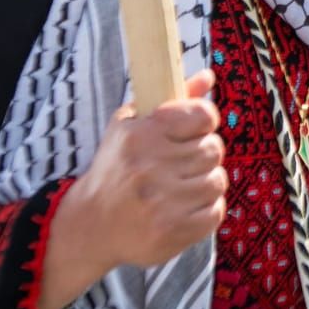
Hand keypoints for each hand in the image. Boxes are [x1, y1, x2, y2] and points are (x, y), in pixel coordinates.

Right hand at [68, 70, 226, 270]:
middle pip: (213, 149)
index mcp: (141, 135)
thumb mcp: (131, 125)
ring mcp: (162, 203)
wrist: (91, 223)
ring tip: (182, 186)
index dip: (204, 121)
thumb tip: (209, 76)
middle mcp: (150, 168)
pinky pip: (215, 211)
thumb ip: (174, 99)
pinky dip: (206, 209)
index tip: (194, 130)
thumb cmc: (116, 168)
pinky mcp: (173, 232)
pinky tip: (184, 208)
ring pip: (217, 180)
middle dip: (202, 154)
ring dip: (205, 182)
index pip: (202, 116)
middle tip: (182, 163)